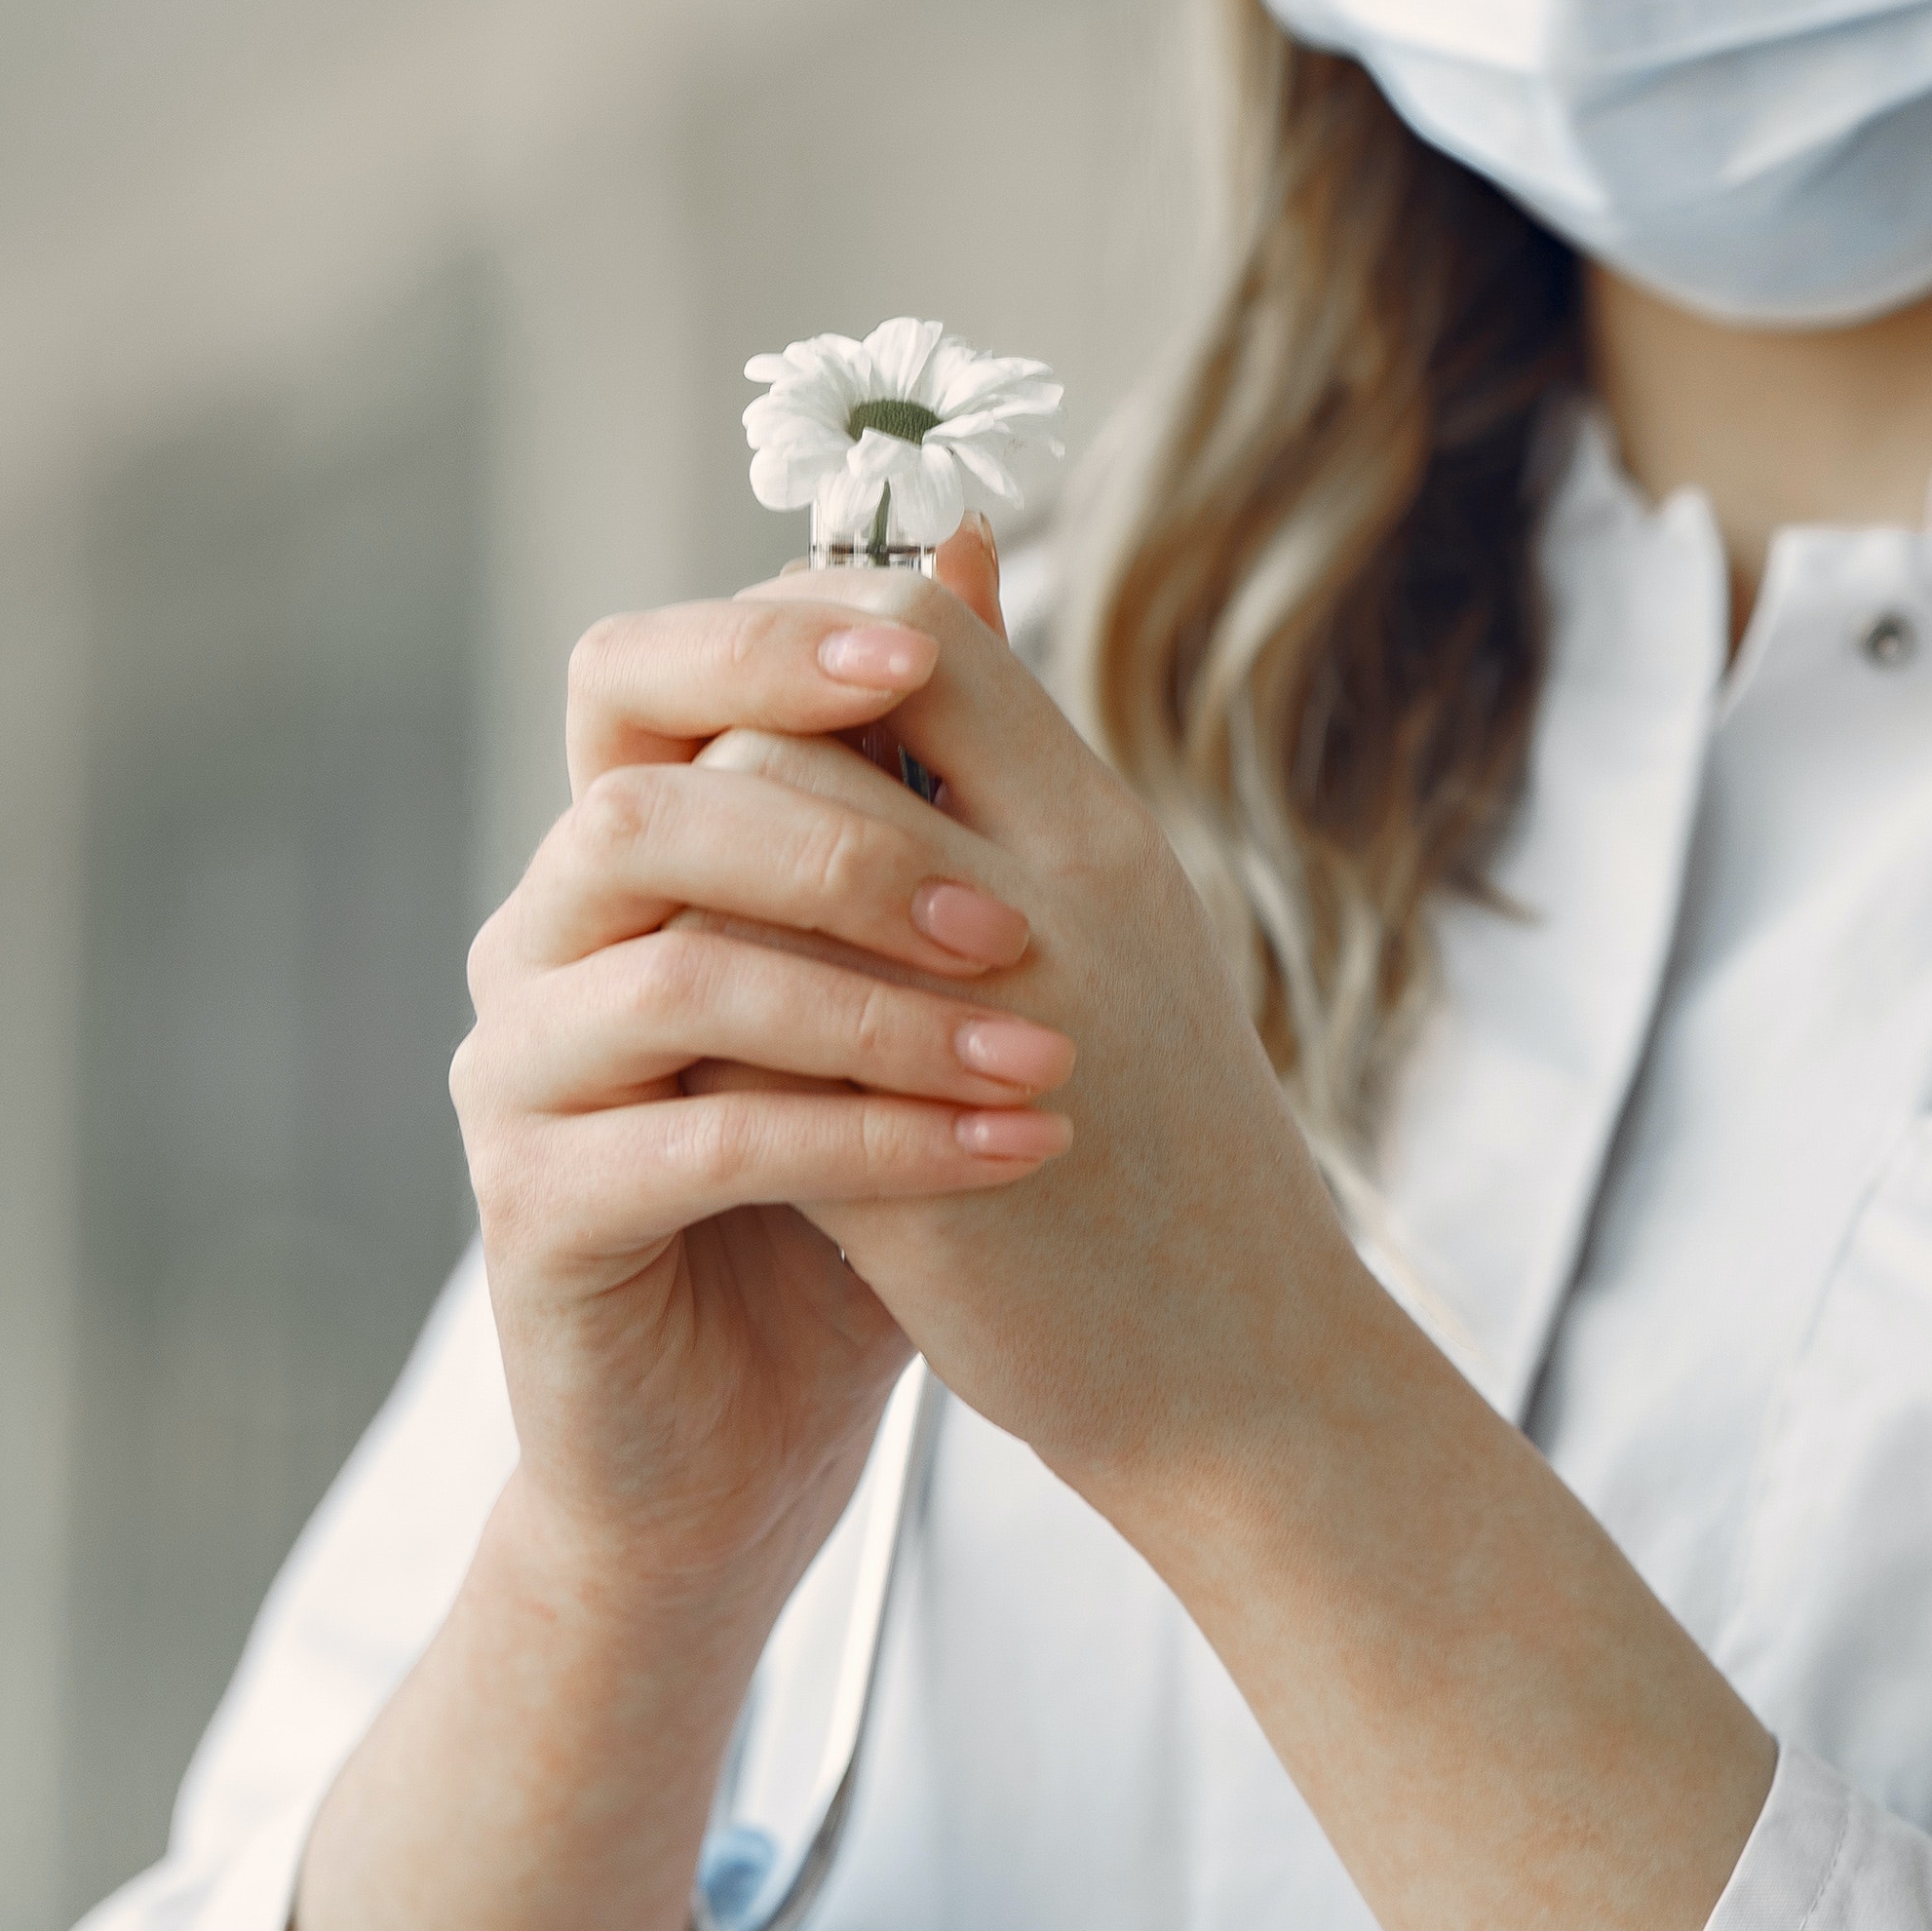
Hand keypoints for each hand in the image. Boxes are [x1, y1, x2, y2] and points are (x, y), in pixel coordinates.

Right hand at [449, 575, 1086, 1614]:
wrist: (754, 1432)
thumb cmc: (848, 1181)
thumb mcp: (914, 962)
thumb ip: (931, 768)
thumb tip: (976, 545)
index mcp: (623, 855)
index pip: (640, 676)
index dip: (765, 642)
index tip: (928, 651)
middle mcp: (544, 943)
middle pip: (638, 812)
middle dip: (833, 838)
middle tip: (1010, 913)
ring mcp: (521, 1077)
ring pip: (672, 977)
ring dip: (873, 1006)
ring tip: (1041, 1051)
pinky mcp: (536, 1213)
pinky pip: (699, 1143)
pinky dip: (870, 1139)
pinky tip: (1006, 1147)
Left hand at [709, 531, 1367, 1495]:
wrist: (1238, 1372)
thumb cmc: (1168, 1143)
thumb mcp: (1119, 919)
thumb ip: (1015, 769)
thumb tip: (954, 559)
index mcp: (1104, 835)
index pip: (917, 629)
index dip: (811, 637)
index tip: (773, 712)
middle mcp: (1055, 901)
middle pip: (806, 724)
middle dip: (721, 768)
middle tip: (709, 837)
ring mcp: (974, 1028)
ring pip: (748, 866)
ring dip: (696, 891)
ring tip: (707, 941)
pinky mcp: (898, 1162)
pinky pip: (731, 1032)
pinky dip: (693, 1022)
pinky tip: (697, 1057)